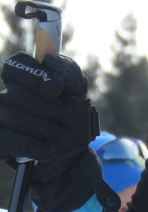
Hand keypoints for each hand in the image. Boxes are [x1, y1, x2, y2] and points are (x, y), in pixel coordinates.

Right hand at [0, 52, 98, 183]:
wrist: (70, 150)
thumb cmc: (73, 112)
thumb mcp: (77, 88)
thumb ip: (66, 69)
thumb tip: (48, 60)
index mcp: (26, 78)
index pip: (16, 64)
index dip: (34, 74)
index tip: (56, 88)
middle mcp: (7, 95)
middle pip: (15, 92)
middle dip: (46, 107)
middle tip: (67, 117)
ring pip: (10, 115)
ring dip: (43, 127)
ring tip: (62, 135)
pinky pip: (7, 138)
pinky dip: (32, 145)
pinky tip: (49, 150)